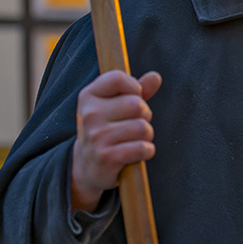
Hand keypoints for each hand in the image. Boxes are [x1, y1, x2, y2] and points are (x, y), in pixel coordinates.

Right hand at [70, 69, 161, 212]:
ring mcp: (97, 136)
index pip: (118, 79)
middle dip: (144, 115)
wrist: (87, 166)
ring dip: (146, 135)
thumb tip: (155, 76)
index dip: (134, 88)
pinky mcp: (107, 157)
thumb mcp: (114, 106)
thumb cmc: (106, 130)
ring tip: (134, 140)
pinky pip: (143, 148)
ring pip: (143, 127)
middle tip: (133, 125)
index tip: (132, 99)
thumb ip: (136, 90)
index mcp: (88, 96)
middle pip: (137, 105)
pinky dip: (147, 151)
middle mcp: (89, 115)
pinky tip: (136, 153)